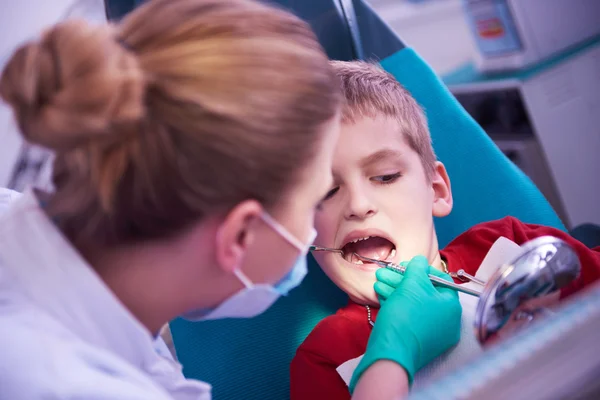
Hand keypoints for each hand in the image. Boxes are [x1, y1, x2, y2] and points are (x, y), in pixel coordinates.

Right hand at [349, 256, 461, 391]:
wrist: (391, 352)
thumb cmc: (405, 316)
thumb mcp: (411, 285)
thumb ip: (417, 269)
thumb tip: (420, 261)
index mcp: (452, 306)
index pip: (441, 280)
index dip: (422, 269)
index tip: (406, 265)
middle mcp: (447, 321)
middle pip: (424, 292)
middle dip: (402, 279)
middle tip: (386, 272)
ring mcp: (433, 333)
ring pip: (414, 304)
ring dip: (396, 290)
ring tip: (378, 282)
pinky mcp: (418, 340)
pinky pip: (410, 317)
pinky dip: (397, 305)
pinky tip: (382, 295)